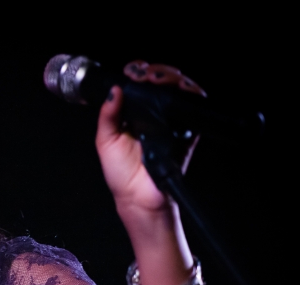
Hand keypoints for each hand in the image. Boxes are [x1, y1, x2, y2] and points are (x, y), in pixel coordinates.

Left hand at [95, 61, 204, 213]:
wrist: (138, 197)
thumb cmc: (121, 173)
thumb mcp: (105, 141)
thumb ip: (107, 115)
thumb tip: (113, 89)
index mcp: (133, 114)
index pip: (139, 85)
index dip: (138, 73)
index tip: (133, 71)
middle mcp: (152, 115)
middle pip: (161, 82)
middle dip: (156, 72)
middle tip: (145, 75)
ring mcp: (171, 121)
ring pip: (178, 90)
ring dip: (172, 79)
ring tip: (158, 80)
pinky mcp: (186, 131)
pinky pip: (193, 108)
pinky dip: (191, 94)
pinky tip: (181, 90)